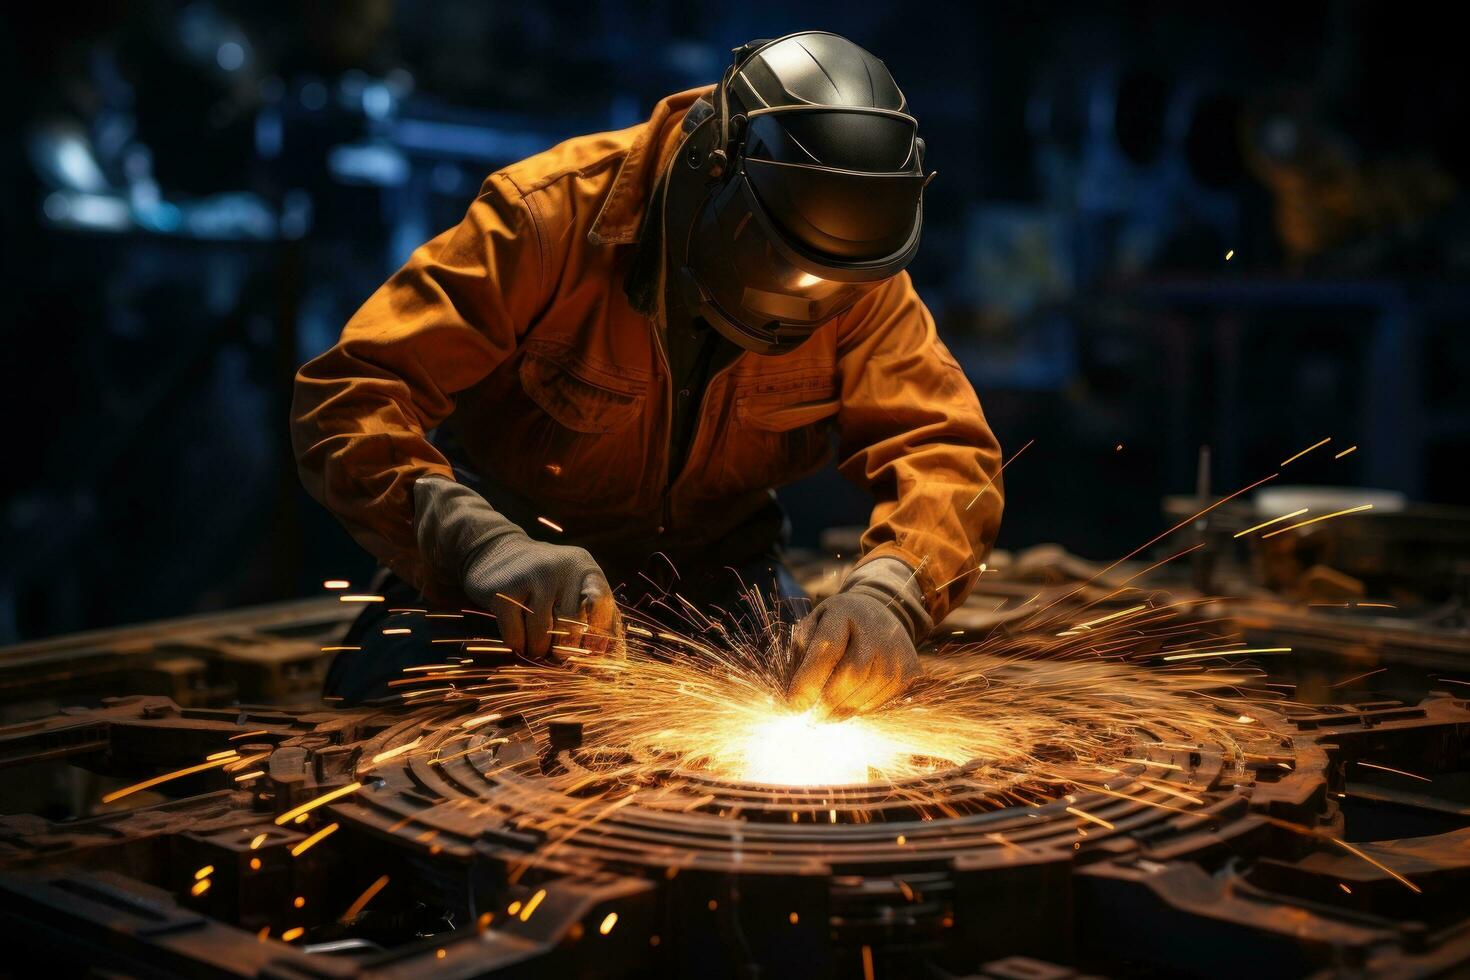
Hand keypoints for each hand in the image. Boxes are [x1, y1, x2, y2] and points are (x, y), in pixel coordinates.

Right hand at [463, 536, 620, 659]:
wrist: (493, 551)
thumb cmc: (544, 580)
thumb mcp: (573, 585)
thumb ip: (596, 615)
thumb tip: (615, 662)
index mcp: (585, 568)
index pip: (602, 606)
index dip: (598, 636)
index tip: (590, 655)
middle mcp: (562, 567)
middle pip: (572, 625)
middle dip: (565, 650)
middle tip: (557, 659)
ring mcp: (532, 576)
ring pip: (542, 634)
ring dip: (539, 651)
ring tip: (536, 649)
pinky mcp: (504, 589)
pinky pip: (515, 635)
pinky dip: (518, 645)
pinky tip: (518, 640)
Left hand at [786, 590, 920, 718]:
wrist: (878, 613)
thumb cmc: (834, 626)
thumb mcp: (812, 627)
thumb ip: (801, 657)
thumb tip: (795, 699)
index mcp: (844, 612)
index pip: (827, 649)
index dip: (809, 680)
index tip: (793, 705)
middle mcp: (876, 628)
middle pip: (852, 674)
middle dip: (826, 702)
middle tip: (809, 718)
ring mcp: (896, 649)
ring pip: (868, 691)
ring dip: (841, 711)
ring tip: (823, 717)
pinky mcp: (908, 669)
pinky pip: (880, 699)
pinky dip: (858, 709)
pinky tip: (845, 707)